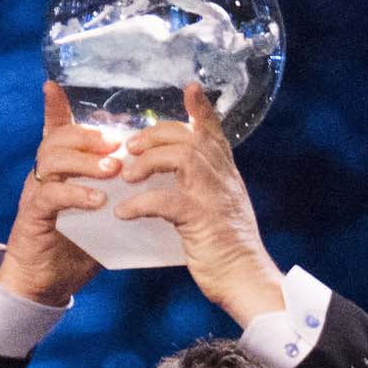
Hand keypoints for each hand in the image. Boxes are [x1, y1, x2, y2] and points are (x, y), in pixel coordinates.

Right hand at [0, 82, 114, 305]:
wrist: (44, 283)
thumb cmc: (76, 248)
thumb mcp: (105, 215)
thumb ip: (122, 195)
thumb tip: (160, 180)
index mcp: (60, 170)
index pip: (55, 130)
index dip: (54, 107)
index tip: (53, 86)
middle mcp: (44, 174)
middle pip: (58, 137)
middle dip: (88, 135)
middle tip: (117, 145)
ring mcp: (36, 193)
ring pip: (52, 158)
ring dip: (85, 160)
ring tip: (112, 171)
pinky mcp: (33, 215)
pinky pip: (51, 193)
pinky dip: (76, 193)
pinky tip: (98, 200)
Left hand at [117, 82, 284, 325]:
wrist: (245, 279)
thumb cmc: (226, 248)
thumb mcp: (219, 208)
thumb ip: (205, 187)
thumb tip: (180, 178)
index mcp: (225, 173)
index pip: (214, 131)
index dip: (202, 109)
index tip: (190, 88)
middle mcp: (222, 177)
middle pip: (189, 137)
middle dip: (155, 136)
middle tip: (129, 148)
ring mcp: (213, 196)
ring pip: (180, 158)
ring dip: (148, 162)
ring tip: (126, 177)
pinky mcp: (200, 219)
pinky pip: (165, 201)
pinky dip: (140, 204)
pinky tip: (122, 213)